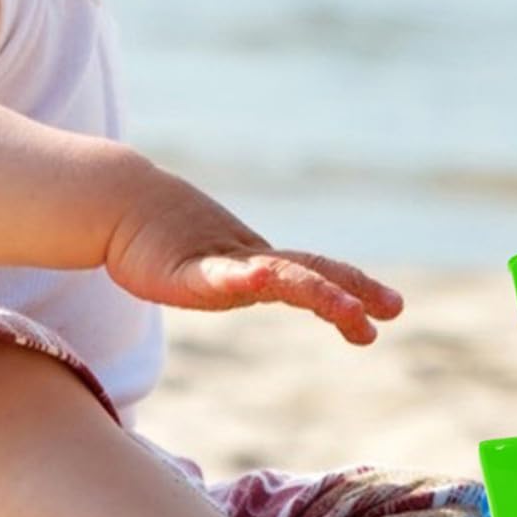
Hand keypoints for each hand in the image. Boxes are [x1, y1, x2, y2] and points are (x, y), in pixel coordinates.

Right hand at [104, 167, 403, 344]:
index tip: (391, 309)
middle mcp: (251, 263)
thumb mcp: (213, 270)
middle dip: (355, 291)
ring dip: (319, 293)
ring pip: (279, 278)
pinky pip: (217, 279)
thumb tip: (265, 283)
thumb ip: (241, 279)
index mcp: (260, 267)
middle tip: (394, 310)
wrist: (122, 205)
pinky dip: (244, 278)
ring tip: (352, 311)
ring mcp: (221, 266)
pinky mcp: (185, 272)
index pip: (318, 274)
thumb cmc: (164, 241)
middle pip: (313, 273)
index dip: (356, 288)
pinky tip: (260, 280)